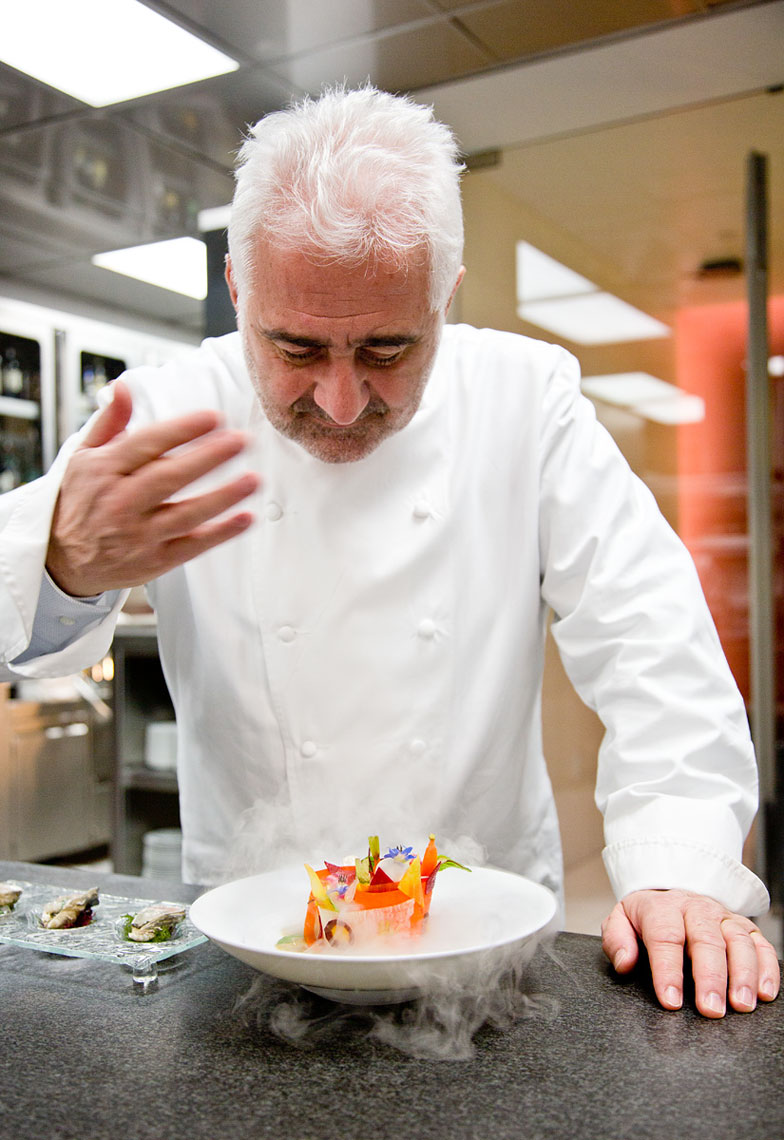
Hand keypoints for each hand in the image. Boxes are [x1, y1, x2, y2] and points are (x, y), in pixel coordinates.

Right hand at [46, 379, 260, 596]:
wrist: (64, 560)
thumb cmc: (80, 502)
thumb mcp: (83, 457)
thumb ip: (109, 422)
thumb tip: (123, 388)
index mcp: (105, 471)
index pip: (146, 445)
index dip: (182, 431)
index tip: (213, 418)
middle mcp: (122, 502)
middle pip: (170, 478)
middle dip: (208, 458)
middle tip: (239, 441)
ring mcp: (139, 534)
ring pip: (186, 513)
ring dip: (223, 497)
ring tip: (252, 479)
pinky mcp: (155, 560)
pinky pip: (193, 546)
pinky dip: (220, 534)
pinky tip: (244, 518)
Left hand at [602, 888, 779, 1016]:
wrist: (670, 893)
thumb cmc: (646, 916)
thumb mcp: (621, 920)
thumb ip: (617, 940)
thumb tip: (625, 963)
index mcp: (662, 907)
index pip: (665, 937)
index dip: (668, 970)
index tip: (671, 1000)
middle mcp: (695, 909)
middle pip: (706, 940)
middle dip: (710, 977)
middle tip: (710, 1009)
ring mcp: (723, 917)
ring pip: (738, 941)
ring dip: (743, 974)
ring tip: (741, 1005)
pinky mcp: (744, 926)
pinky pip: (761, 944)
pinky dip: (767, 967)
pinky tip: (765, 992)